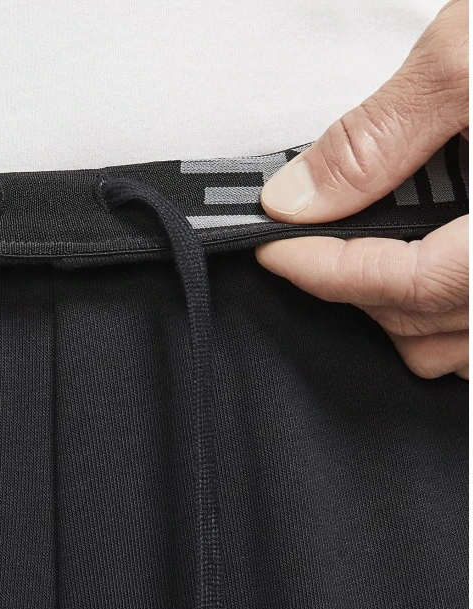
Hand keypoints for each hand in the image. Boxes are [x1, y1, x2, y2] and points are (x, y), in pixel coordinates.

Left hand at [256, 0, 468, 379]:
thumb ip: (381, 135)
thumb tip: (302, 195)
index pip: (406, 284)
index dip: (324, 270)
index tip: (276, 248)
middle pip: (428, 326)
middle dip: (354, 288)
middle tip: (316, 243)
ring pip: (462, 352)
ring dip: (402, 313)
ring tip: (369, 255)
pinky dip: (453, 319)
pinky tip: (436, 270)